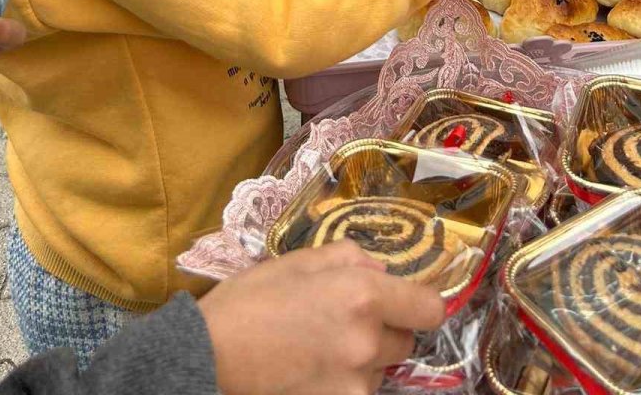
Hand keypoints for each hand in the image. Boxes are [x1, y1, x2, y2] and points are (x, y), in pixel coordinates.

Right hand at [198, 242, 444, 394]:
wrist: (210, 354)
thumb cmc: (252, 298)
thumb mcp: (301, 260)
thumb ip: (352, 259)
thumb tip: (384, 273)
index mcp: (363, 296)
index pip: (430, 309)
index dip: (418, 303)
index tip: (403, 303)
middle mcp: (367, 343)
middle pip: (404, 342)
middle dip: (383, 331)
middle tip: (343, 324)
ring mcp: (354, 385)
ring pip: (379, 372)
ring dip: (362, 361)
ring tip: (319, 350)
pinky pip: (358, 393)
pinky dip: (344, 384)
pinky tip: (312, 372)